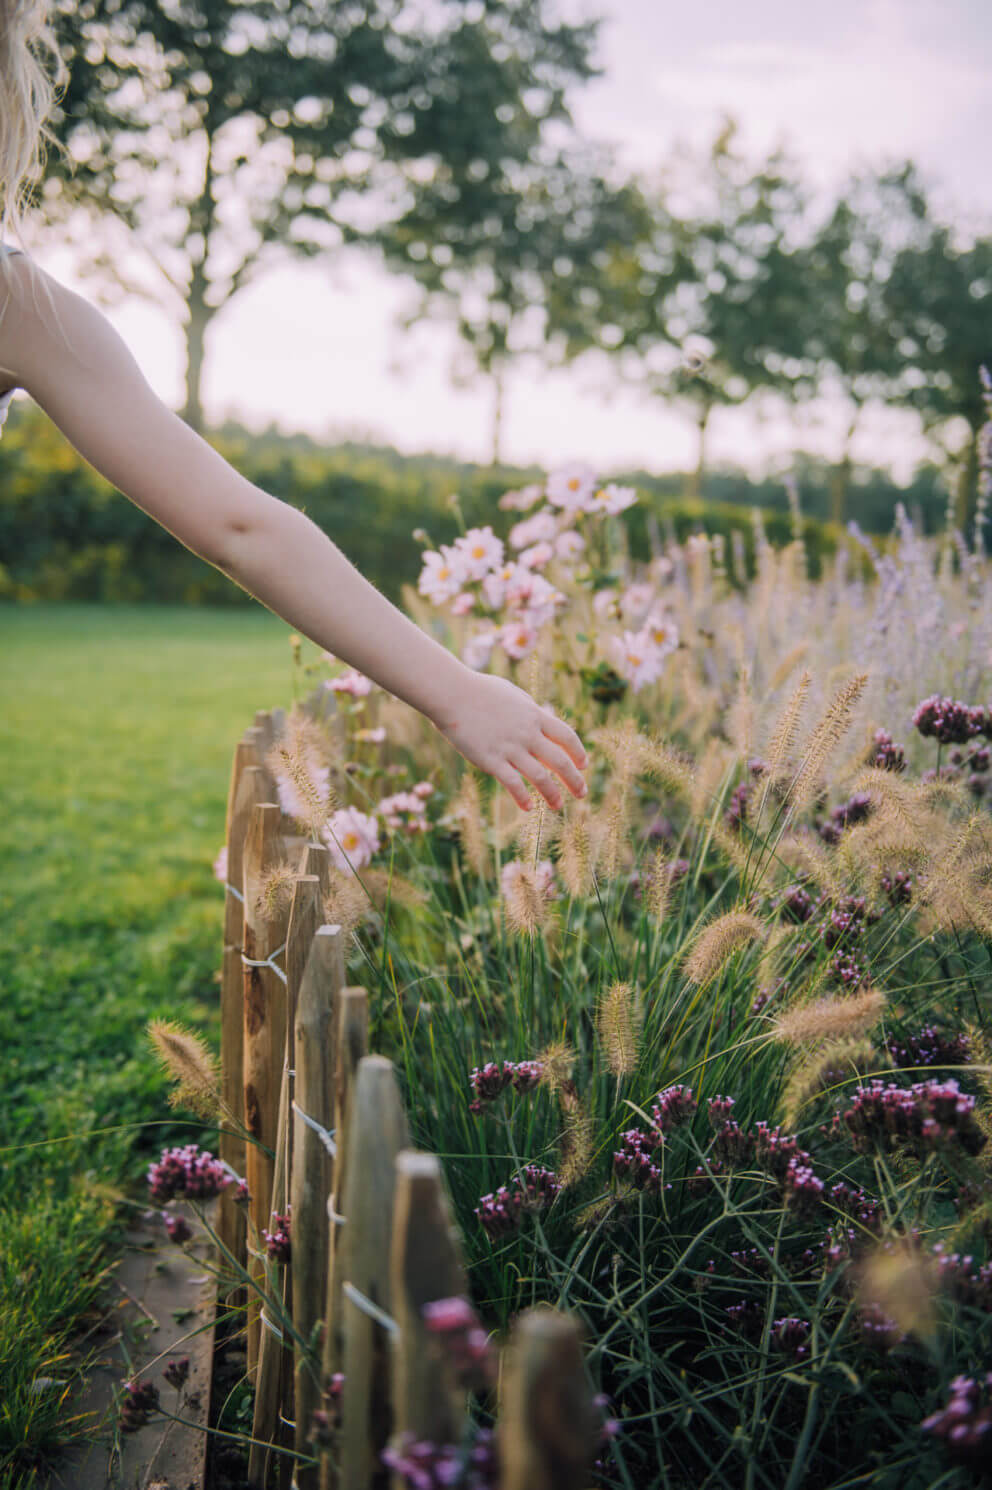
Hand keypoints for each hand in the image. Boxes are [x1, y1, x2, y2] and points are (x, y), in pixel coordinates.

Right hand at [429, 671, 588, 810]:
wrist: (451, 693)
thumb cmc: (478, 690)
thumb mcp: (512, 695)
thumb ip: (528, 709)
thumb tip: (540, 718)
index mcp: (534, 715)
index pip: (566, 736)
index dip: (578, 752)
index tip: (584, 765)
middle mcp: (527, 733)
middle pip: (560, 761)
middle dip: (574, 780)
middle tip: (581, 793)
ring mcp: (509, 748)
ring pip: (540, 777)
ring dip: (552, 794)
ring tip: (558, 806)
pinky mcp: (491, 759)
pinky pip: (513, 783)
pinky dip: (523, 798)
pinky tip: (527, 808)